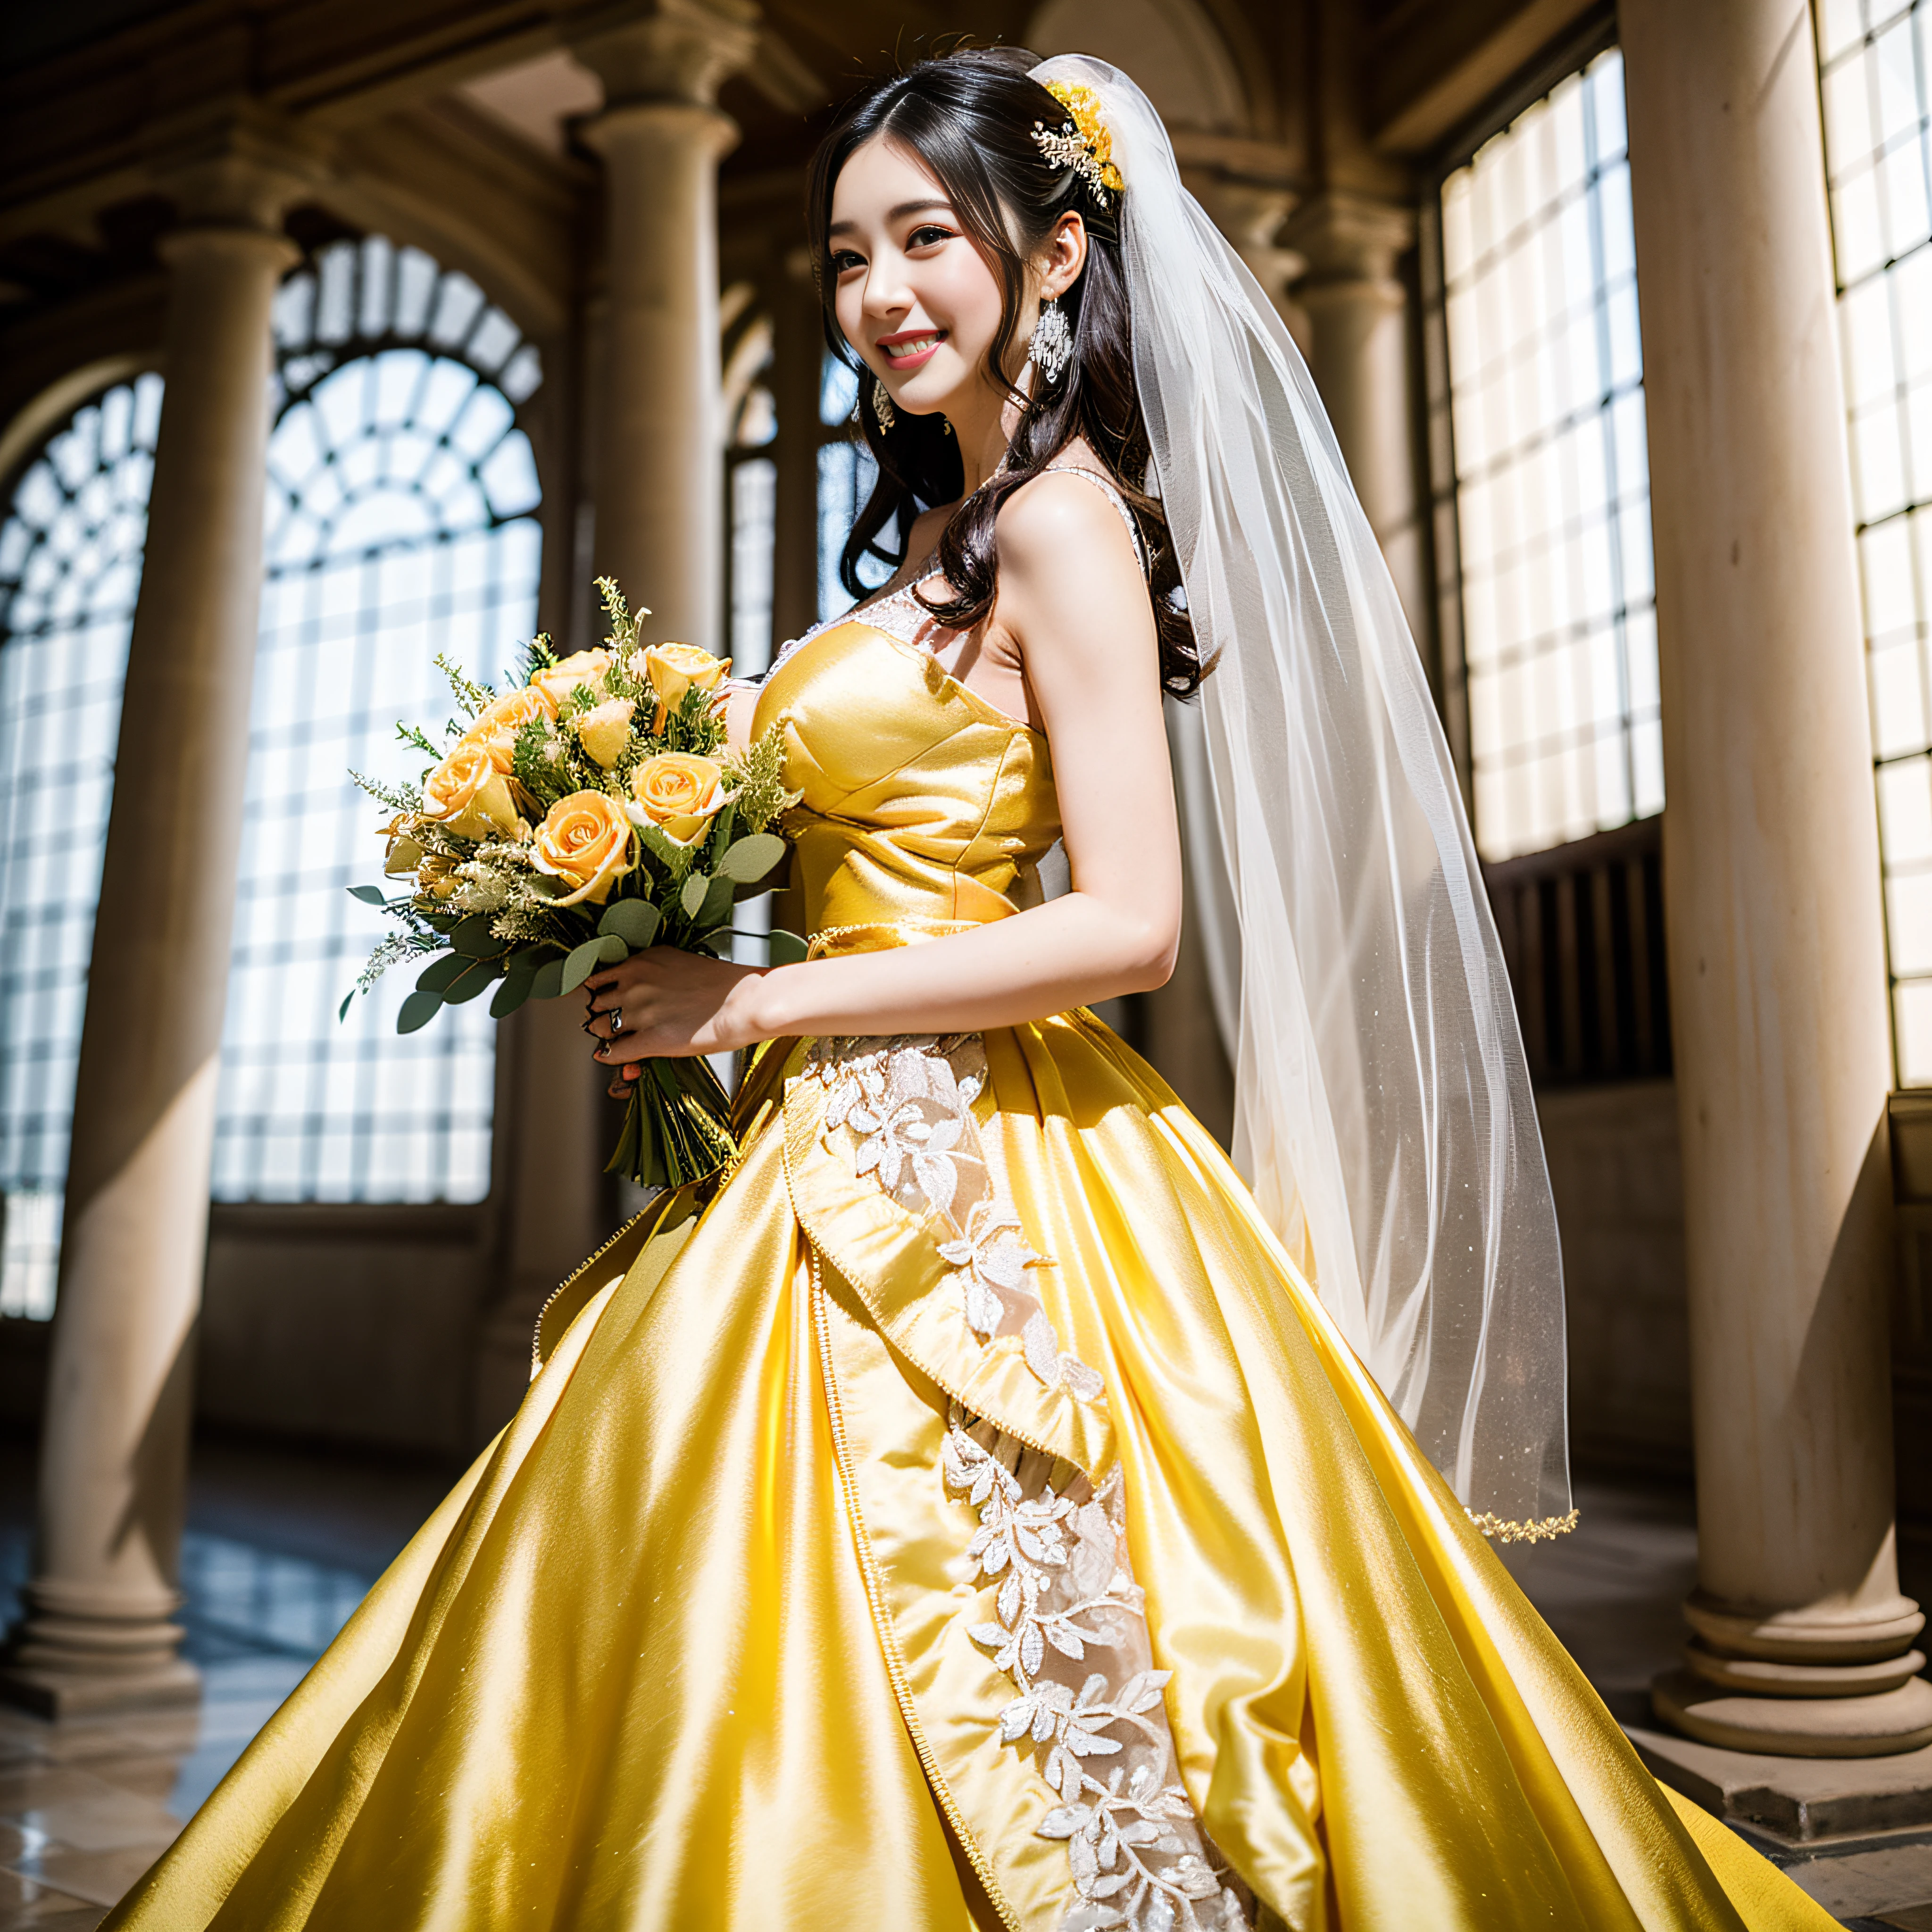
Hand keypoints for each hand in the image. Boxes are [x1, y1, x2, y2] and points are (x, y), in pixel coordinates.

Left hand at [583, 949, 763, 1088]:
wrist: (746, 1001)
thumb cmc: (725, 983)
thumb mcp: (681, 962)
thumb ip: (655, 971)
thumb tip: (644, 986)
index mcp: (643, 961)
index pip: (602, 977)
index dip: (602, 991)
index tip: (604, 997)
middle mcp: (635, 984)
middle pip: (597, 1001)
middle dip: (599, 1012)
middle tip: (604, 1020)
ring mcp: (640, 1012)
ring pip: (600, 1026)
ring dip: (603, 1033)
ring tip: (609, 1037)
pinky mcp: (650, 1040)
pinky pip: (613, 1051)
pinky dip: (608, 1055)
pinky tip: (607, 1055)